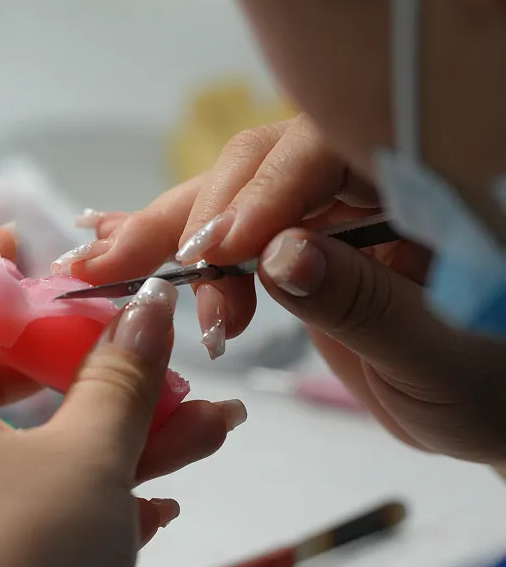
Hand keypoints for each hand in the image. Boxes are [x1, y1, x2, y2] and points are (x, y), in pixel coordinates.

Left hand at [0, 227, 239, 566]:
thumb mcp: (86, 455)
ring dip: (105, 426)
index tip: (17, 237)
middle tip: (118, 334)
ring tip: (194, 419)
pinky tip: (162, 491)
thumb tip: (148, 309)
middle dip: (68, 353)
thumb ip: (119, 376)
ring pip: (22, 439)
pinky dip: (83, 483)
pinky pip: (23, 494)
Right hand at [70, 115, 505, 468]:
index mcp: (414, 181)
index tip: (219, 252)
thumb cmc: (487, 391)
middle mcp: (357, 182)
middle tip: (121, 263)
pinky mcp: (285, 249)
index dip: (263, 193)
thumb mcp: (439, 357)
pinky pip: (219, 238)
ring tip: (100, 267)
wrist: (484, 413)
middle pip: (254, 170)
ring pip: (223, 202)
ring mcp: (316, 214)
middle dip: (188, 218)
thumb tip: (279, 255)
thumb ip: (365, 304)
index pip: (322, 153)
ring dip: (160, 236)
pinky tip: (110, 242)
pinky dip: (164, 245)